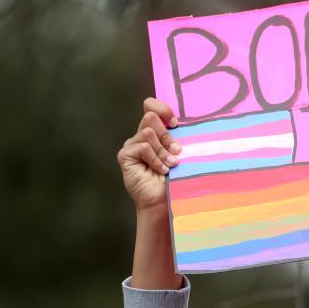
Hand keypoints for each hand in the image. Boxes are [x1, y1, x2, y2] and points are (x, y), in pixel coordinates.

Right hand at [117, 98, 181, 212]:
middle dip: (167, 136)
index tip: (176, 124)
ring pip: (148, 133)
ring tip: (170, 165)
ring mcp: (132, 145)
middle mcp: (142, 136)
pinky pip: (142, 147)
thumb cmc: (177, 179)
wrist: (166, 201)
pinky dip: (155, 159)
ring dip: (163, 151)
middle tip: (177, 152)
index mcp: (156, 132)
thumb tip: (183, 122)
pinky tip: (161, 170)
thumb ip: (179, 137)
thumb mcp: (182, 153)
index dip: (163, 109)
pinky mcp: (125, 155)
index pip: (151, 106)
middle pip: (151, 117)